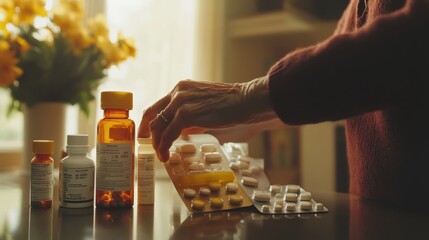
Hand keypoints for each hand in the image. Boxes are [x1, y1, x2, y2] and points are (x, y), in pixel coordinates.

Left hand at [137, 76, 273, 160]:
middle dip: (146, 134)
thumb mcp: (203, 106)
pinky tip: (166, 155)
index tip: (146, 135)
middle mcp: (177, 92)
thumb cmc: (230, 105)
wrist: (245, 100)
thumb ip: (190, 116)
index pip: (156, 106)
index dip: (148, 122)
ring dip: (157, 143)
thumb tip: (180, 131)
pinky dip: (164, 146)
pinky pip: (168, 134)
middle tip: (148, 147)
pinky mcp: (186, 114)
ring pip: (158, 126)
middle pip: (152, 115)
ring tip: (161, 155)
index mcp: (180, 88)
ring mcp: (180, 102)